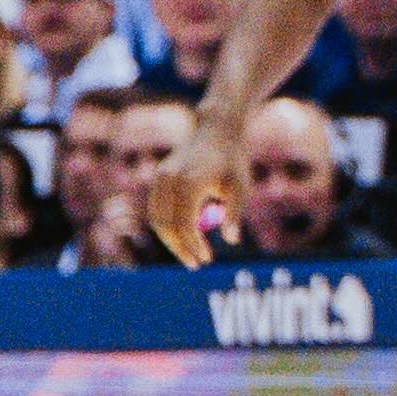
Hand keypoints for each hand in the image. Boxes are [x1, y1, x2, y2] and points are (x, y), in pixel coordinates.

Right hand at [138, 130, 241, 267]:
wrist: (216, 132)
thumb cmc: (232, 161)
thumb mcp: (240, 187)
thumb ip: (234, 213)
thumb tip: (232, 241)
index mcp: (189, 182)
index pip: (183, 224)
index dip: (192, 245)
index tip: (206, 260)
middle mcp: (169, 180)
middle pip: (165, 224)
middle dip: (179, 247)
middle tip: (196, 264)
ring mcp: (160, 177)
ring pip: (156, 218)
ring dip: (170, 239)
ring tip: (190, 254)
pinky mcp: (158, 177)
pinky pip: (156, 208)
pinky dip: (165, 225)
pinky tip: (182, 236)